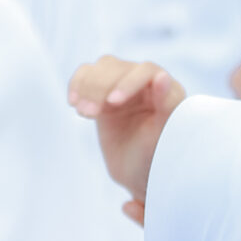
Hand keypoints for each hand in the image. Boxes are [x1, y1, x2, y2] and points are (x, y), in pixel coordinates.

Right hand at [69, 58, 185, 224]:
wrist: (137, 173)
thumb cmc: (155, 157)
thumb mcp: (163, 136)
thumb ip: (167, 106)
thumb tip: (163, 76)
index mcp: (167, 89)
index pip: (145, 71)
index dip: (127, 82)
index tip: (113, 102)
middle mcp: (145, 82)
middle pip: (118, 68)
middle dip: (100, 88)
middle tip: (89, 114)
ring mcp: (122, 84)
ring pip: (101, 68)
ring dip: (87, 87)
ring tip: (83, 112)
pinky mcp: (102, 91)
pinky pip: (86, 75)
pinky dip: (76, 84)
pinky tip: (73, 102)